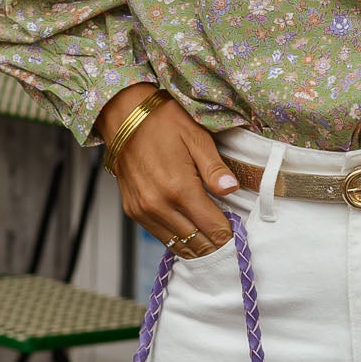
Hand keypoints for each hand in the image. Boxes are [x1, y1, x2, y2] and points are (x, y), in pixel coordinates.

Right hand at [94, 82, 238, 255]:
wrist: (123, 116)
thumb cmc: (163, 122)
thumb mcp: (197, 138)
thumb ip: (215, 169)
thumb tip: (232, 189)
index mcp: (180, 188)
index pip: (213, 228)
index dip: (229, 233)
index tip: (237, 230)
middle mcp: (159, 205)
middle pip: (197, 243)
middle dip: (216, 243)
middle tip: (227, 237)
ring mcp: (144, 210)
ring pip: (178, 245)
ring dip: (198, 245)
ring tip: (211, 237)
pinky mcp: (133, 210)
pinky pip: (160, 236)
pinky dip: (178, 238)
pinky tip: (190, 230)